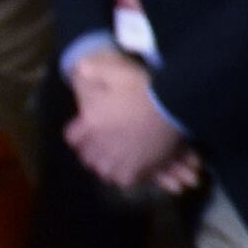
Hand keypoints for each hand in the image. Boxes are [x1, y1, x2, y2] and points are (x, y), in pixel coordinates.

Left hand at [65, 52, 198, 195]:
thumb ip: (95, 69)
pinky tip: (132, 168)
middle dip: (94, 152)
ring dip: (108, 165)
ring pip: (105, 171)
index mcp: (92, 122)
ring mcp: (120, 159)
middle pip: (88, 157)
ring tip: (117, 159)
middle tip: (104, 145)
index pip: (73, 137)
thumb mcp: (118, 72)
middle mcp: (102, 144)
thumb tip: (80, 69)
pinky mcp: (139, 169)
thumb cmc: (146, 89)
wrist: (175, 106)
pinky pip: (124, 179)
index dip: (79, 134)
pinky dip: (126, 175)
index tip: (87, 130)